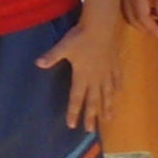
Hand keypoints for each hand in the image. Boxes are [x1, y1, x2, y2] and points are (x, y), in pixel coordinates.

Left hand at [37, 14, 122, 132]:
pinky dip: (117, 88)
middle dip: (91, 117)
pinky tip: (119, 93)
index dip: (74, 113)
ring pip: (108, 94)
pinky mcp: (114, 65)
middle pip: (94, 101)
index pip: (76, 98)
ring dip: (108, 107)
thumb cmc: (80, 37)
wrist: (101, 26)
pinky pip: (117, 80)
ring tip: (109, 119)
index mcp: (82, 76)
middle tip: (91, 130)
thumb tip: (38, 63)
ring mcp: (107, 73)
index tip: (72, 126)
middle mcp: (96, 78)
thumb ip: (51, 57)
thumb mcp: (63, 47)